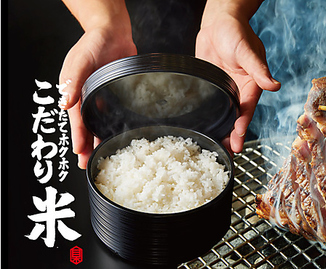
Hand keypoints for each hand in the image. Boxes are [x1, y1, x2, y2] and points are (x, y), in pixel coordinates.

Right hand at [59, 26, 136, 168]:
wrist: (113, 32)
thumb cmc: (93, 43)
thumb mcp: (81, 60)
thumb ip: (74, 80)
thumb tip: (66, 103)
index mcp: (75, 92)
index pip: (76, 120)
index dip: (78, 137)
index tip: (80, 152)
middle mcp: (88, 97)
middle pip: (87, 126)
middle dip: (88, 145)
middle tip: (89, 163)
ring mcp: (102, 96)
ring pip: (101, 123)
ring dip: (102, 139)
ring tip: (104, 155)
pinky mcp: (116, 94)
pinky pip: (115, 114)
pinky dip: (116, 125)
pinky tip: (120, 135)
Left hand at [196, 1, 279, 153]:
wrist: (217, 22)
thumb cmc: (236, 32)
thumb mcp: (247, 51)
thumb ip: (259, 70)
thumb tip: (275, 86)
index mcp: (251, 85)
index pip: (247, 109)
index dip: (243, 125)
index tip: (238, 138)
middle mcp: (239, 91)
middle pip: (237, 118)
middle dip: (234, 136)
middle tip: (228, 152)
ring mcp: (224, 90)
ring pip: (224, 116)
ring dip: (221, 132)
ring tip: (215, 148)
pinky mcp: (211, 87)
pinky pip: (210, 106)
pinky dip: (209, 119)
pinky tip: (202, 129)